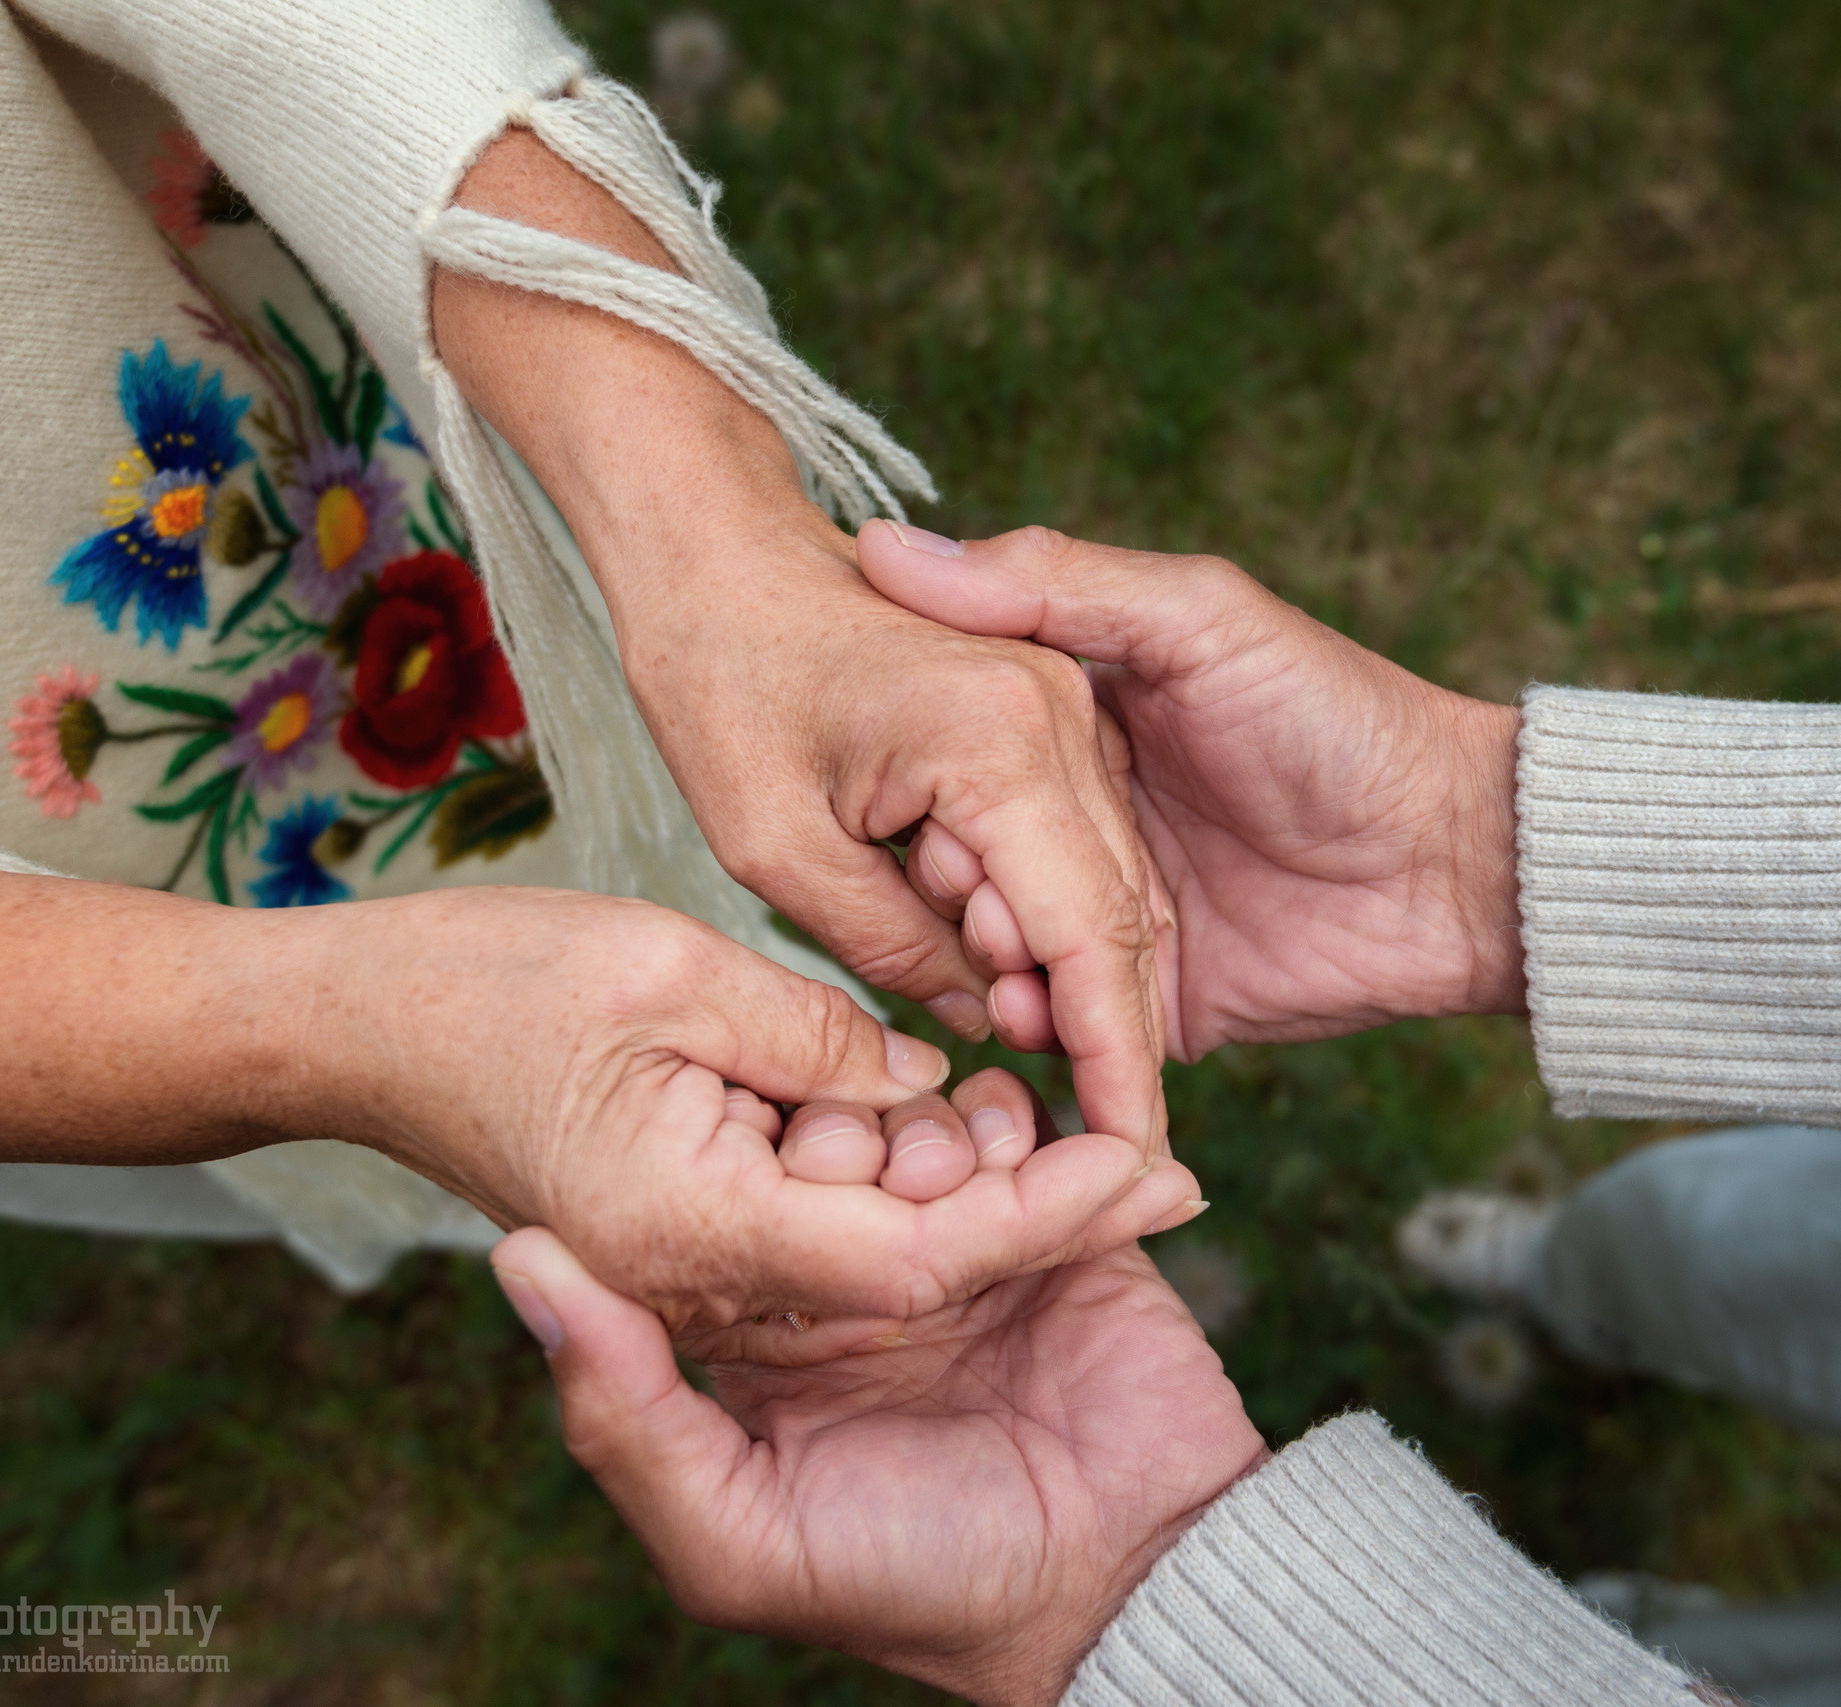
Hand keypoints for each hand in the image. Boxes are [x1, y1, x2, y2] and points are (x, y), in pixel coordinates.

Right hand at [0, 861, 1193, 1334]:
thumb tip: (921, 1079)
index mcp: (693, 1230)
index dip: (1048, 1209)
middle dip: (1037, 1212)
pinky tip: (962, 1109)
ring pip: (878, 1247)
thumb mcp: (664, 971)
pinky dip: (900, 1172)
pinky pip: (823, 1219)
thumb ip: (809, 1041)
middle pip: (916, 1266)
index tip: (1155, 1164)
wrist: (337, 1034)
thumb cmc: (476, 983)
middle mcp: (694, 1277)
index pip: (921, 1251)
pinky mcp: (688, 1225)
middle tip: (1160, 1161)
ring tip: (1084, 1124)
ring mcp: (687, 1265)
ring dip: (975, 1191)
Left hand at [432, 131, 1169, 1151]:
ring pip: (1107, 882)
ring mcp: (1066, 708)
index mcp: (1003, 745)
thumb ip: (890, 947)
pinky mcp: (1051, 713)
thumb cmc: (723, 679)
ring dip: (1063, 969)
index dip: (1112, 1058)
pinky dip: (1046, 914)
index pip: (1088, 935)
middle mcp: (1062, 718)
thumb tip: (978, 1022)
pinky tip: (983, 958)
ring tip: (994, 1035)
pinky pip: (1076, 842)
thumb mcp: (778, 846)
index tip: (1123, 1155)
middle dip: (1097, 1027)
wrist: (718, 549)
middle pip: (1117, 914)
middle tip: (1054, 1125)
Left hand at [488, 1078, 1258, 1705]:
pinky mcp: (1060, 1229)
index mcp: (767, 1339)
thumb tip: (519, 1258)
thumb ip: (620, 1413)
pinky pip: (1032, 1132)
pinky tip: (1037, 1163)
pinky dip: (1034, 1130)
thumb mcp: (735, 1539)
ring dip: (949, 1128)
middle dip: (855, 1136)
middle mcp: (857, 1283)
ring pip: (925, 1120)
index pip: (722, 1201)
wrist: (1127, 1584)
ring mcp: (960, 1250)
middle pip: (828, 1141)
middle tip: (890, 1172)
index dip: (745, 1165)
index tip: (778, 1160)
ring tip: (974, 1177)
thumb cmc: (916, 1586)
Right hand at [857, 522, 1523, 1059]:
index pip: (959, 750)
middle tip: (965, 891)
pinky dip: (1042, 1027)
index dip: (930, 779)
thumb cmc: (1340, 719)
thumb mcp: (1200, 618)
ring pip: (1007, 947)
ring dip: (990, 958)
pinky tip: (1029, 1018)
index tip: (913, 799)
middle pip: (971, 858)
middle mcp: (1082, 817)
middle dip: (956, 883)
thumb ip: (1057, 582)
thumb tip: (890, 548)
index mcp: (1076, 720)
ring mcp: (1114, 913)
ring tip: (1001, 960)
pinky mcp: (1150, 1001)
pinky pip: (1070, 1026)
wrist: (1457, 865)